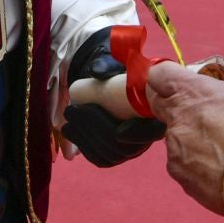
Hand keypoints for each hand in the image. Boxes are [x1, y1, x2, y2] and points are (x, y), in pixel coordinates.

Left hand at [61, 29, 165, 166]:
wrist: (104, 82)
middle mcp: (147, 136)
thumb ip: (106, 65)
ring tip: (68, 116)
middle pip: (125, 146)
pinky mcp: (114, 155)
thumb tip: (96, 72)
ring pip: (109, 153)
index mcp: (155, 113)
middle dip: (96, 129)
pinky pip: (100, 158)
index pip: (153, 132)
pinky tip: (70, 131)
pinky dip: (83, 145)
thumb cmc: (113, 72)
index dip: (138, 135)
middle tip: (73, 110)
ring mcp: (131, 149)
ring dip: (85, 136)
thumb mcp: (111, 64)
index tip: (118, 131)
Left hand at [145, 62, 223, 214]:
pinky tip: (218, 170)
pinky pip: (182, 165)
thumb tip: (211, 100)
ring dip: (190, 143)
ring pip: (174, 139)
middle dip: (170, 108)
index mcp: (191, 91)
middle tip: (193, 117)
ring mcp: (173, 146)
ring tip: (220, 152)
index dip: (164, 79)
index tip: (172, 84)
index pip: (158, 75)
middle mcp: (175, 116)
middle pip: (157, 104)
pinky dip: (196, 166)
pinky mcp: (177, 172)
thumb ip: (215, 96)